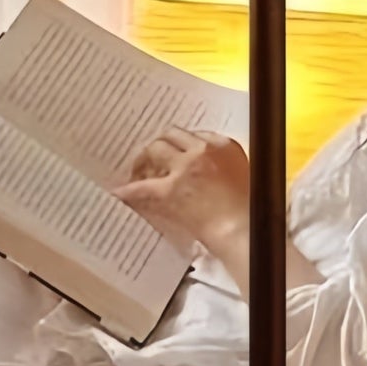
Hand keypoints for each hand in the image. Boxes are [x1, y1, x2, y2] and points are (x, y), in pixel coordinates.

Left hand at [114, 127, 250, 266]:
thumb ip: (222, 164)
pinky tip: (117, 193)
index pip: (194, 134)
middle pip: (171, 136)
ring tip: (137, 171)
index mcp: (224, 145)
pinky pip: (141, 187)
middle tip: (151, 158)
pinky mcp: (169, 190)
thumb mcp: (242, 175)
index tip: (174, 150)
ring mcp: (184, 168)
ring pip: (155, 150)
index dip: (180, 144)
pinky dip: (128, 191)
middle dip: (160, 146)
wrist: (243, 230)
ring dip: (145, 159)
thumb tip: (202, 168)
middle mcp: (202, 150)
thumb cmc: (249, 210)